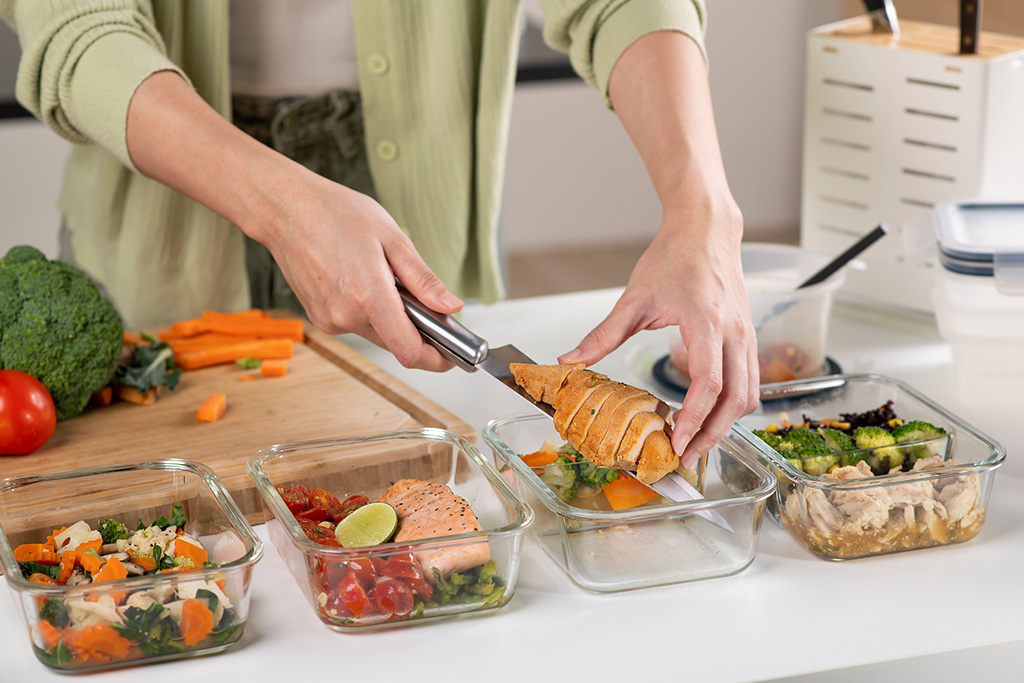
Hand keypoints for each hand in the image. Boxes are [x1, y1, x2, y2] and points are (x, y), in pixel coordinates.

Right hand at [126, 72, 460, 371]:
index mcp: (368, 297)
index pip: (409, 351)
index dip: (437, 358)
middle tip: (429, 305)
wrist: (285, 209)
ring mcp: (330, 320)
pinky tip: (365, 282)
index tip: (453, 356)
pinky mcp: (320, 318)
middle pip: (396, 344)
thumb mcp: (392, 239)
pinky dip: (370, 312)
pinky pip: (357, 325)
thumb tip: (452, 307)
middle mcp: (346, 316)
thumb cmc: (335, 214)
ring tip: (388, 279)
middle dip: (418, 331)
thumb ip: (424, 280)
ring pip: (377, 334)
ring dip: (393, 318)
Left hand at [558, 199, 758, 467]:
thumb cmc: (674, 257)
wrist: (706, 230)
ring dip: (726, 424)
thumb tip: (570, 361)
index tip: (678, 441)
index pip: (708, 382)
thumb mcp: (634, 298)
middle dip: (713, 434)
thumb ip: (603, 334)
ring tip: (696, 443)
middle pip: (736, 398)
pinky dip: (733, 405)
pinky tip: (708, 415)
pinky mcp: (749, 337)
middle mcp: (734, 332)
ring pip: (749, 394)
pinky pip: (750, 382)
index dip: (694, 418)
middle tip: (686, 458)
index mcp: (706, 321)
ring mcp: (747, 335)